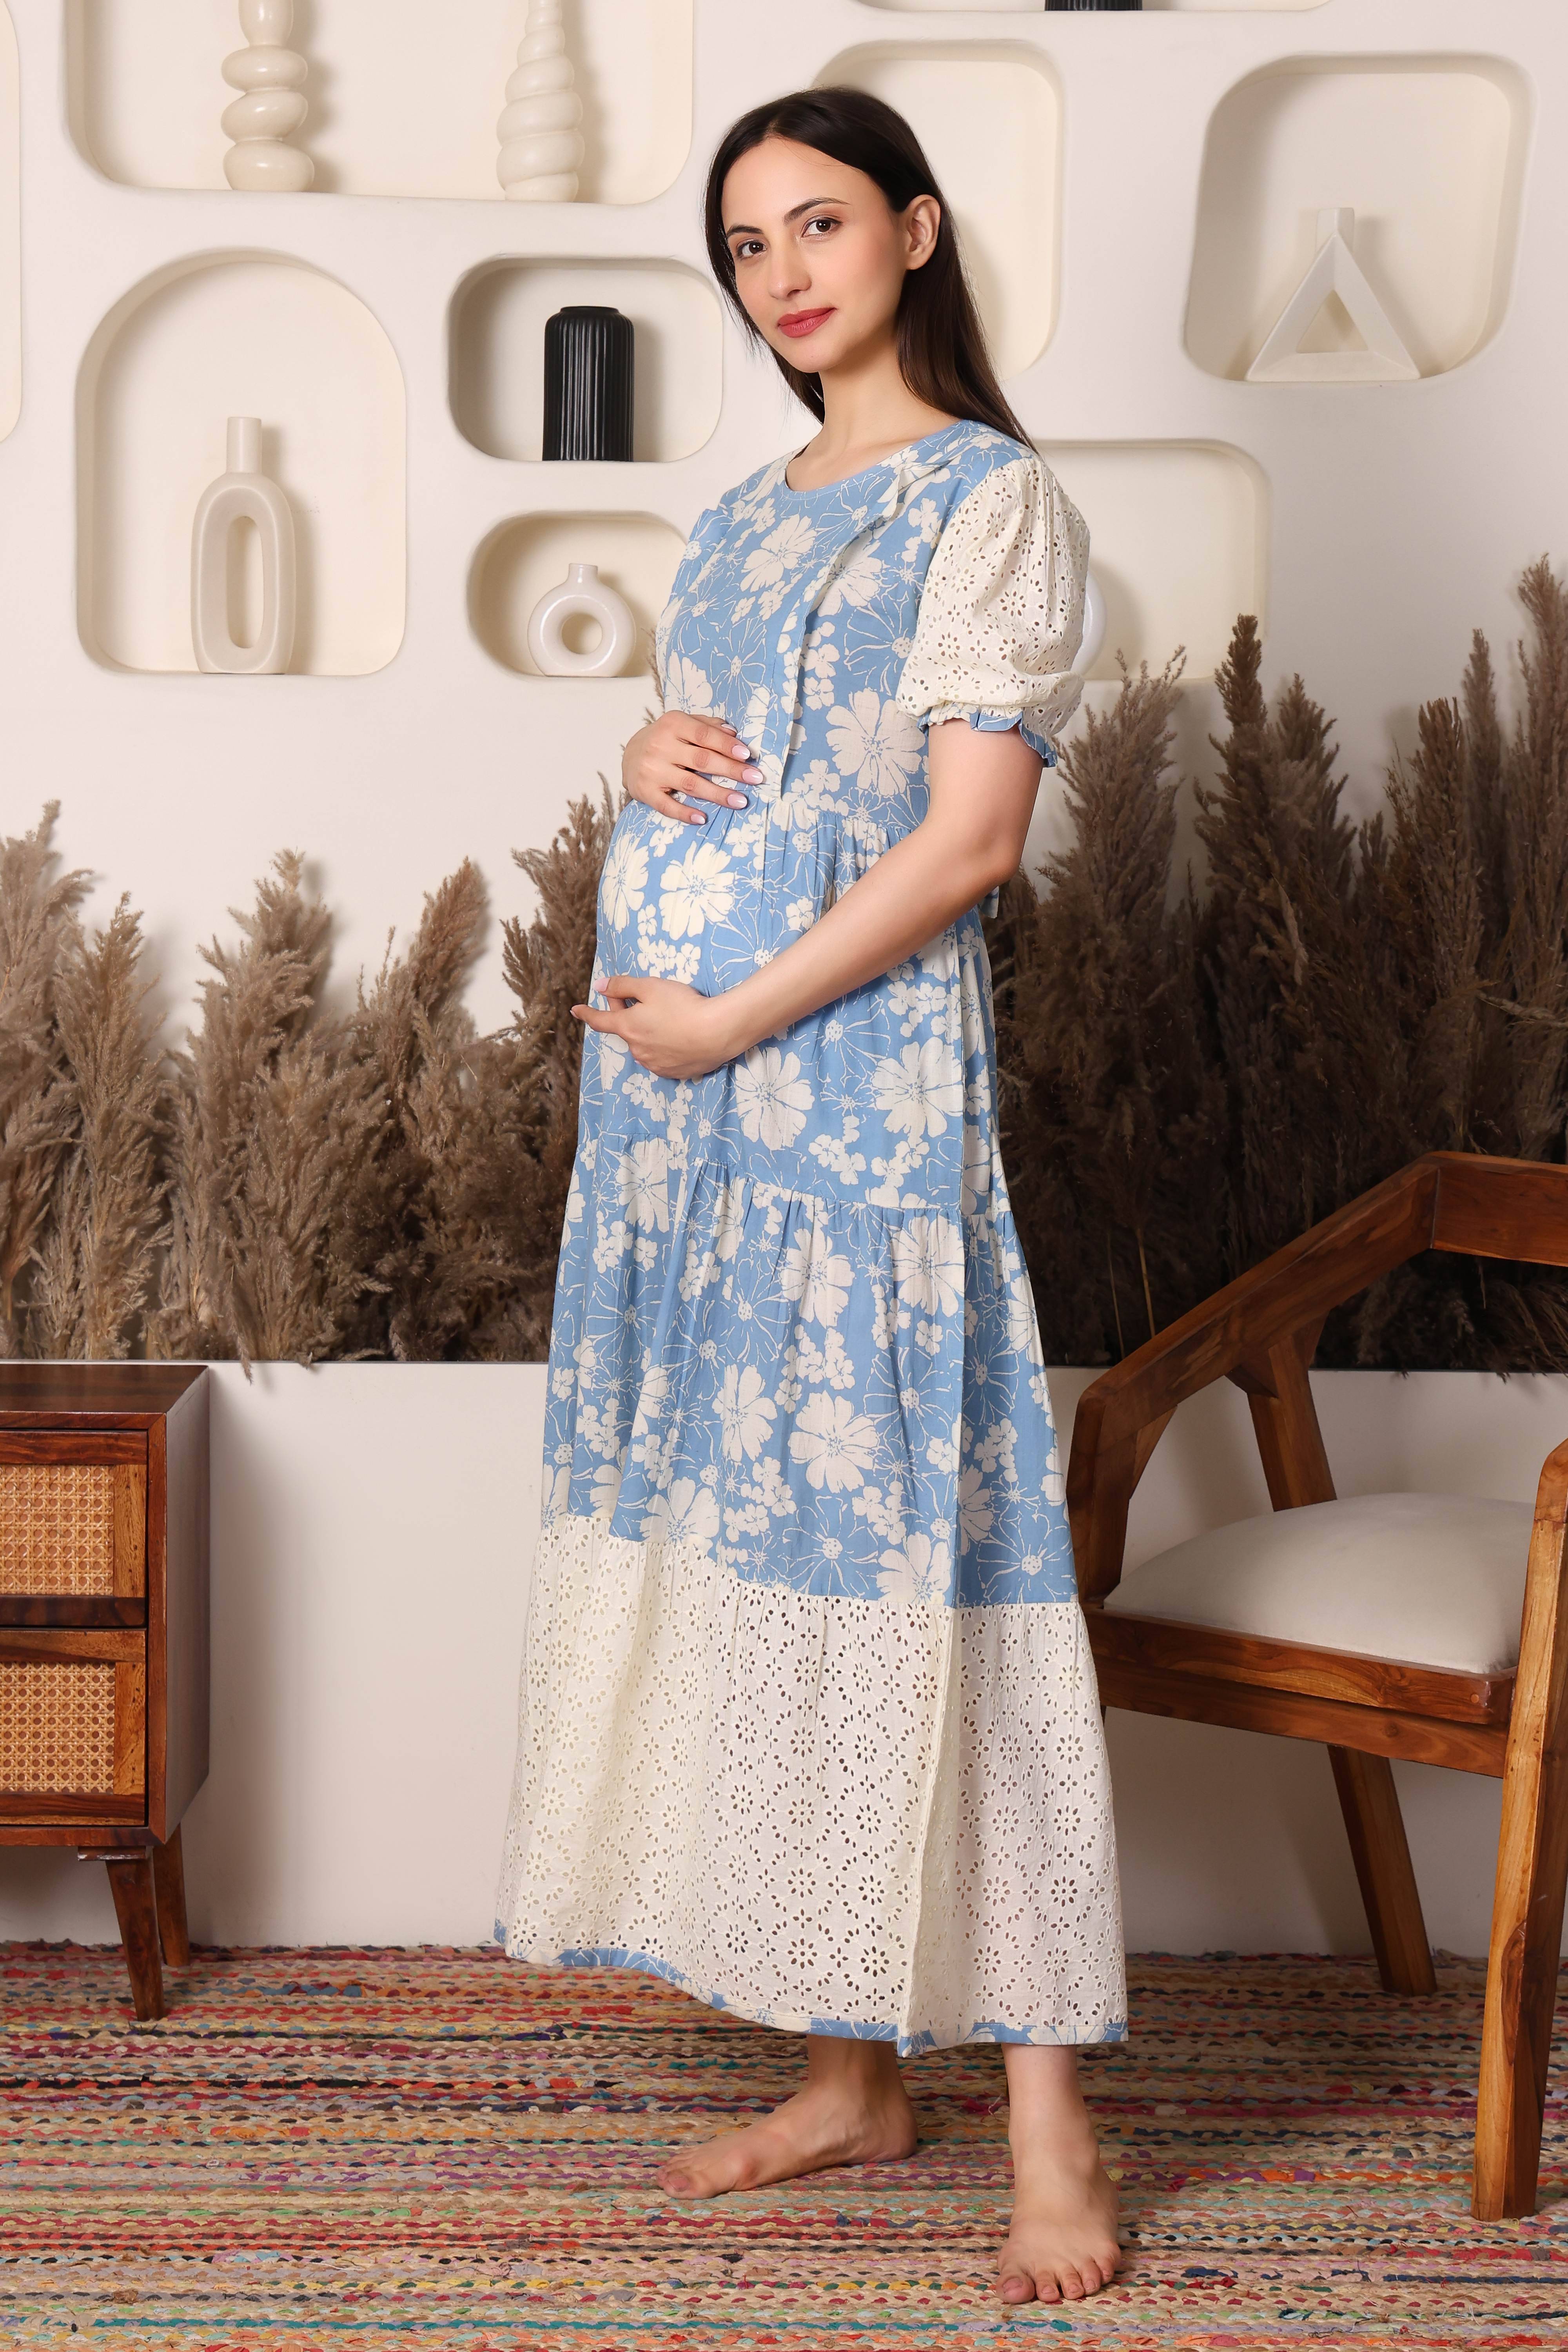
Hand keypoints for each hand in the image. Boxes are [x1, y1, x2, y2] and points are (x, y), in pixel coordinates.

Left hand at [571, 972, 747, 1080]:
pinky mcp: (672, 1073)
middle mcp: (636, 1049)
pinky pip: (661, 1058)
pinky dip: (665, 1047)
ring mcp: (654, 1064)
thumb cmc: (684, 1006)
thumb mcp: (651, 987)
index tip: (576, 1010)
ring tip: (672, 1019)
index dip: (587, 1013)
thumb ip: (622, 985)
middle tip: (645, 999)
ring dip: (649, 1033)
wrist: (718, 1032)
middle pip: (626, 1030)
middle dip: (629, 1015)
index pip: (600, 1021)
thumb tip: (599, 986)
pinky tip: (681, 1036)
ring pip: (644, 1045)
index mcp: (628, 1027)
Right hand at [623, 710, 763, 823]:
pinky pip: (667, 806)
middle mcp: (660, 746)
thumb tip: (734, 733)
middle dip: (731, 770)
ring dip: (718, 794)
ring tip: (741, 801)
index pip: (704, 735)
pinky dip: (685, 813)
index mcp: (672, 724)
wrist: (629, 756)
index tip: (747, 755)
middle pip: (702, 760)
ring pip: (690, 784)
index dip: (727, 746)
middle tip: (755, 778)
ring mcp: (652, 770)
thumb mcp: (682, 724)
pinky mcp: (645, 792)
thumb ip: (707, 726)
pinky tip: (703, 818)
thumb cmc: (665, 739)